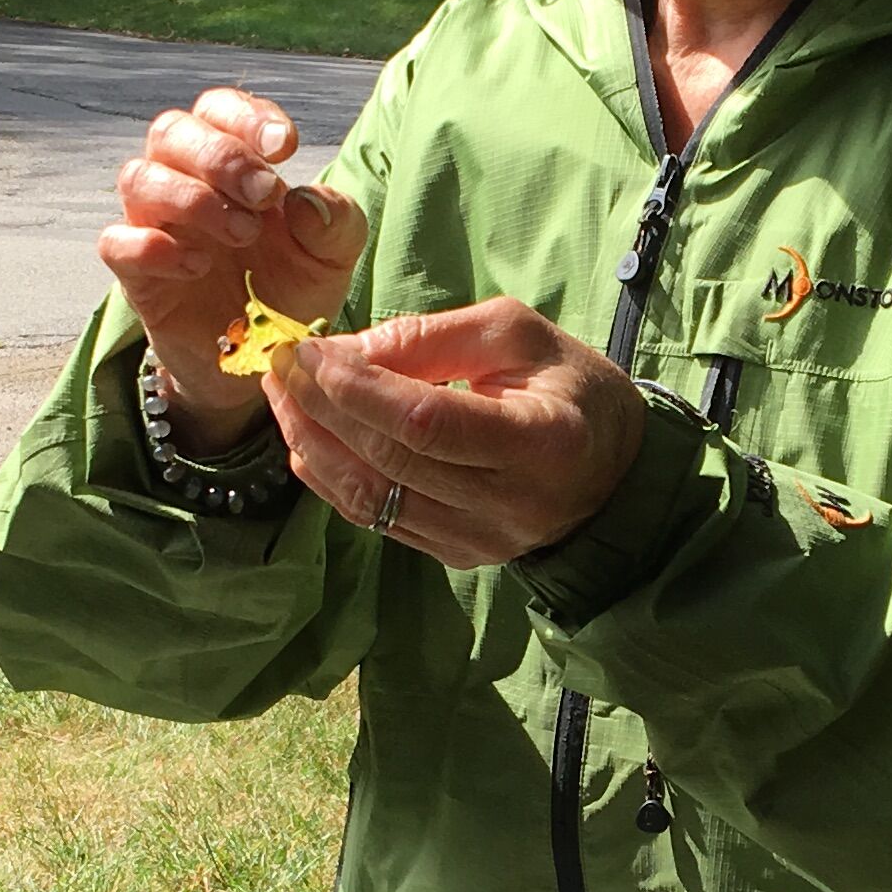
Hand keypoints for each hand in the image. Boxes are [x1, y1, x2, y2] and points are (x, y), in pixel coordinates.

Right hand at [105, 86, 365, 451]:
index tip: (285, 147)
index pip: (218, 109)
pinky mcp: (137, 275)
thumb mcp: (334, 255)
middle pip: (171, 131)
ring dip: (190, 198)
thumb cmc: (294, 287)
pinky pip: (116, 242)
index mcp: (233, 163)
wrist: (267, 359)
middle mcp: (186, 183)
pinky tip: (197, 266)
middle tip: (265, 195)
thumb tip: (306, 200)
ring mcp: (156, 226)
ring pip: (137, 178)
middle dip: (221, 156)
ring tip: (243, 234)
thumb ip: (336, 221)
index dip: (245, 117)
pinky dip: (150, 246)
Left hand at [263, 299, 647, 569]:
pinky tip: (308, 437)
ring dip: (314, 443)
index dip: (360, 389)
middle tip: (281, 364)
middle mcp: (509, 504)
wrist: (610, 474)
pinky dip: (331, 477)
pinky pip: (375, 519)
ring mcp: (479, 540)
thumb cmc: (568, 389)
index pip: (428, 423)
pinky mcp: (455, 556)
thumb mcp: (517, 335)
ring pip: (371, 499)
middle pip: (390, 460)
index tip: (311, 351)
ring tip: (281, 396)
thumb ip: (432, 338)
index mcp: (541, 442)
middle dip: (321, 408)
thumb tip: (344, 352)